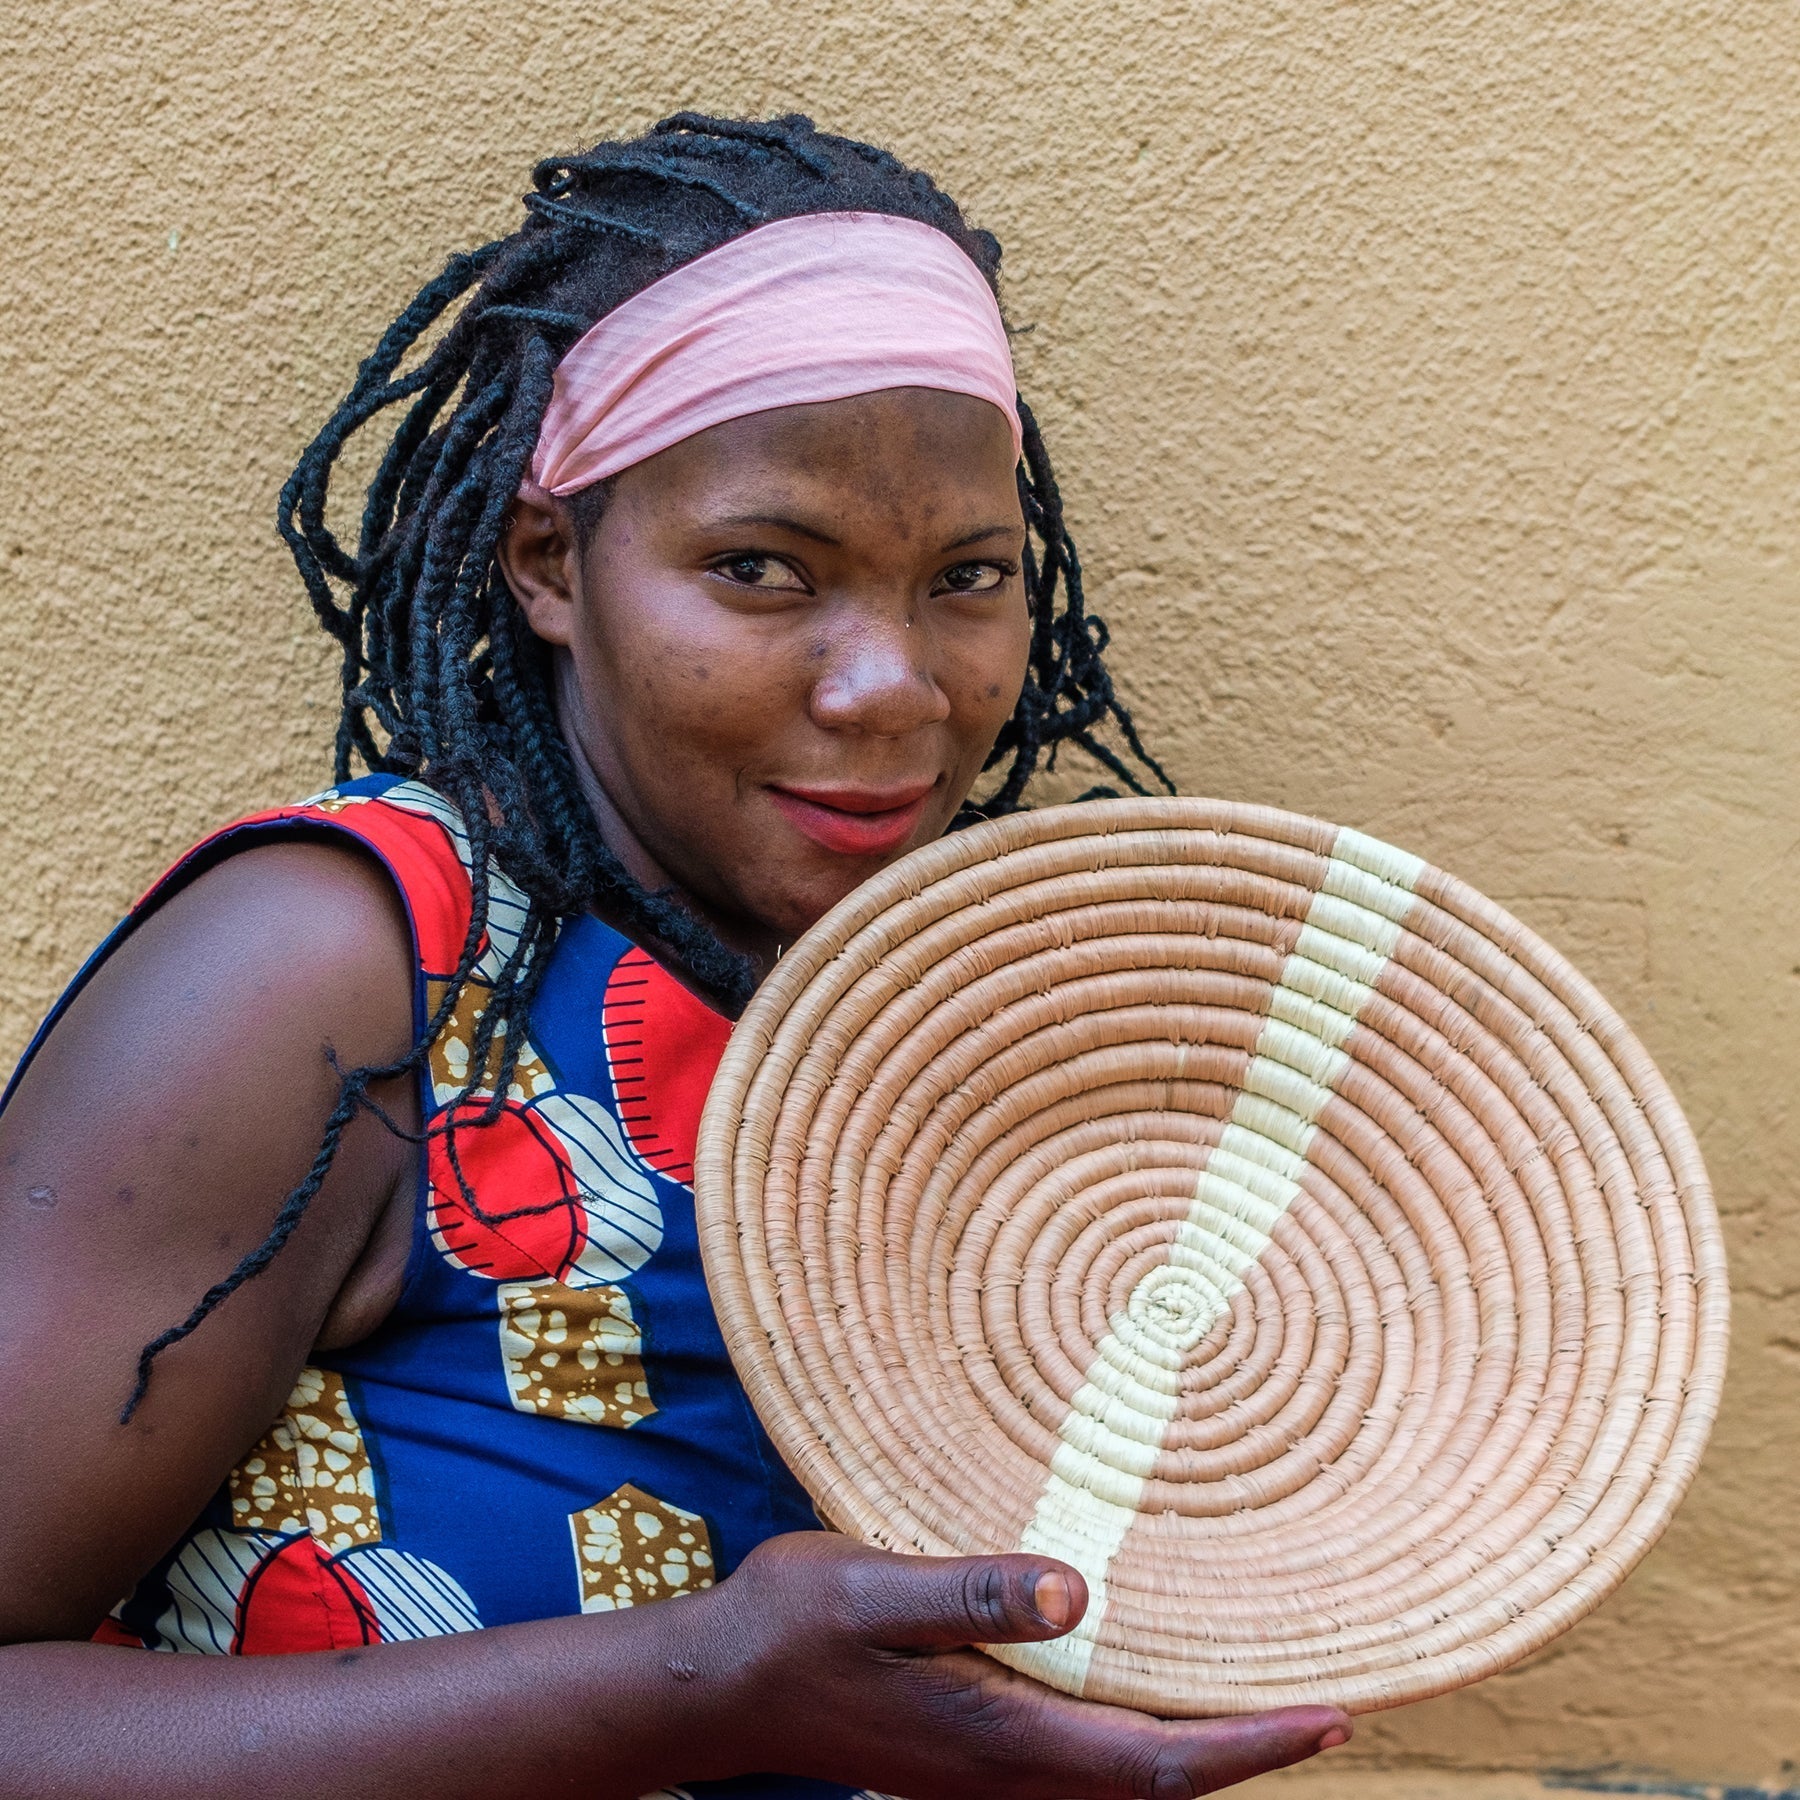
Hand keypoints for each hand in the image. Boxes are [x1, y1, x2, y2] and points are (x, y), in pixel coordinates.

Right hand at [666, 1532, 1349, 1797]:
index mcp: (1002, 1738)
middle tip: (1332, 1705)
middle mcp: (1010, 1769)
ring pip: (1126, 1773)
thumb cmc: (792, 1631)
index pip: (1156, 1762)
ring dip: (1202, 1744)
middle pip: (1159, 1781)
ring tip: (1265, 1697)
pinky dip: (1146, 1730)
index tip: (1333, 1714)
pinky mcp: (973, 1746)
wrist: (721, 1687)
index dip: (1251, 1745)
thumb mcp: (874, 1590)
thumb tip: (1077, 1592)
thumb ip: (972, 1593)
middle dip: (1249, 1750)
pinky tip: (1154, 1686)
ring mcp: (991, 1767)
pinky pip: (1088, 1752)